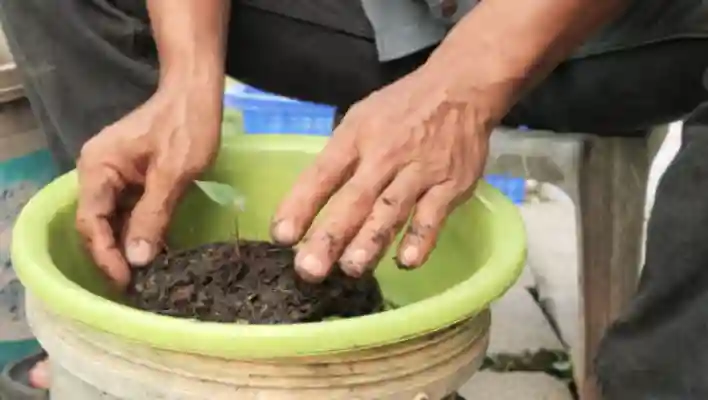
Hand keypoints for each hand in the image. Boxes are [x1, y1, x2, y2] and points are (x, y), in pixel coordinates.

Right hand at [76, 87, 220, 287]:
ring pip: (115, 220)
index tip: (126, 281)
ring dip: (128, 247)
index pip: (91, 221)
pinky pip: (130, 211)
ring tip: (147, 277)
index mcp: (97, 167)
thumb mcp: (173, 174)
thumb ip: (153, 216)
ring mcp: (115, 175)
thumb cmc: (187, 126)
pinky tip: (156, 252)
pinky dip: (141, 231)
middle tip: (137, 286)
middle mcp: (98, 172)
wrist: (197, 92)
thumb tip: (137, 260)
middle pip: (98, 224)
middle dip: (114, 255)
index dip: (105, 255)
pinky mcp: (133, 178)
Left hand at [271, 67, 495, 281]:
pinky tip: (407, 261)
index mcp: (356, 137)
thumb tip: (307, 202)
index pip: (322, 173)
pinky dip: (421, 238)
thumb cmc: (401, 108)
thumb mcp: (361, 119)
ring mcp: (419, 172)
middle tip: (309, 269)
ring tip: (351, 269)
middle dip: (331, 235)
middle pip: (354, 199)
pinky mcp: (451, 185)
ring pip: (392, 210)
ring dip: (371, 241)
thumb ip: (339, 158)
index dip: (301, 204)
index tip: (281, 235)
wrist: (461, 88)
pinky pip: (434, 215)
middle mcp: (385, 155)